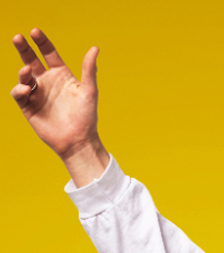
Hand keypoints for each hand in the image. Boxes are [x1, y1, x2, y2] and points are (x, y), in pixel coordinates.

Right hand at [10, 28, 103, 159]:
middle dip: (24, 48)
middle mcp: (48, 82)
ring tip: (28, 70)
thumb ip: (89, 69)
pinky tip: (26, 89)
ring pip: (24, 76)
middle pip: (31, 60)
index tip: (35, 31)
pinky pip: (19, 94)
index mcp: (62, 75)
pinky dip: (19, 89)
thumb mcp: (89, 91)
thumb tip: (95, 48)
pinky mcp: (28, 107)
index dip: (42, 42)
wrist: (78, 141)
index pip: (49, 53)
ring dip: (23, 72)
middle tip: (18, 37)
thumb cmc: (87, 116)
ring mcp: (37, 94)